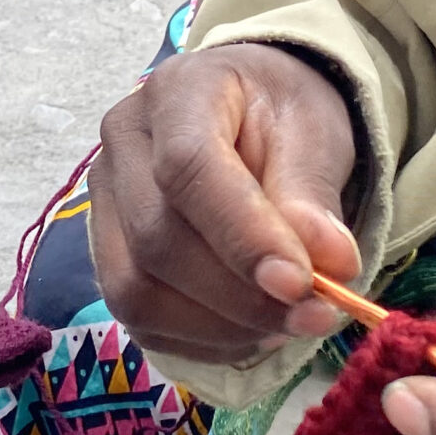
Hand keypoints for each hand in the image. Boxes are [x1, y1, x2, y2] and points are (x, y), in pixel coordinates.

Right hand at [90, 43, 359, 365]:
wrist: (252, 112)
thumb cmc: (282, 114)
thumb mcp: (315, 131)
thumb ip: (313, 196)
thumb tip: (330, 264)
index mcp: (177, 92)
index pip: (187, 167)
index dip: (242, 236)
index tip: (300, 284)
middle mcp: (122, 143)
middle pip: (156, 238)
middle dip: (240, 296)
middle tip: (315, 315)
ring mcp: (105, 202)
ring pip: (136, 291)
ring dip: (220, 327)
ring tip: (286, 322)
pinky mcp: (107, 255)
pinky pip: (140, 322)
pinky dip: (203, 342)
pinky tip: (253, 329)